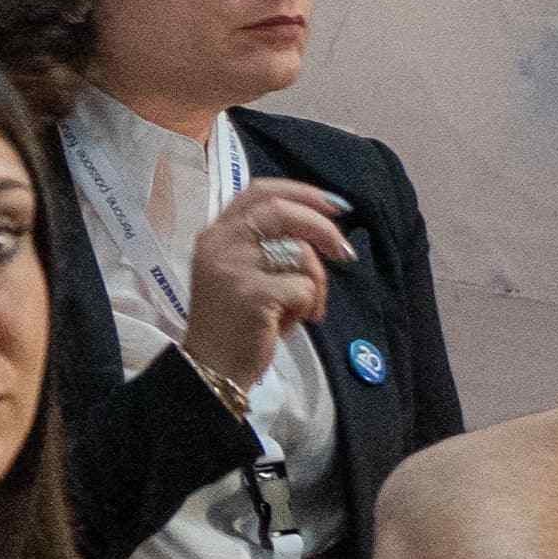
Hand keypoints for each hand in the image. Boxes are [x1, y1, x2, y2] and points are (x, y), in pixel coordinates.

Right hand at [176, 174, 355, 390]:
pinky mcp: (252, 293)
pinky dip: (308, 306)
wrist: (213, 366)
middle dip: (323, 228)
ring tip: (306, 307)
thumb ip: (265, 243)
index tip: (334, 206)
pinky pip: (303, 287)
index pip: (259, 192)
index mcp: (215, 234)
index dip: (302, 192)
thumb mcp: (240, 271)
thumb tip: (322, 225)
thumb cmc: (235, 320)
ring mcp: (232, 267)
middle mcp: (218, 244)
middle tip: (344, 252)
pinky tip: (291, 322)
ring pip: (299, 253)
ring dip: (317, 282)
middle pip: (282, 212)